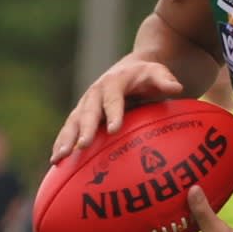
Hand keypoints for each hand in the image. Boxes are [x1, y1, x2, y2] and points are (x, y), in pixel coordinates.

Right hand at [51, 58, 183, 161]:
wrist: (131, 69)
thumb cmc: (147, 75)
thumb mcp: (158, 73)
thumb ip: (165, 80)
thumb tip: (177, 87)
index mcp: (114, 82)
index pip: (113, 98)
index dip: (113, 113)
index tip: (114, 129)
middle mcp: (95, 93)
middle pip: (88, 112)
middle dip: (84, 130)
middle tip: (82, 147)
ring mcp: (86, 104)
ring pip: (73, 122)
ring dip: (65, 140)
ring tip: (58, 159)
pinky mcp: (81, 115)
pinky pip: (69, 130)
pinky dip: (61, 144)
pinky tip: (56, 163)